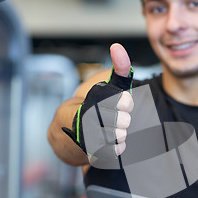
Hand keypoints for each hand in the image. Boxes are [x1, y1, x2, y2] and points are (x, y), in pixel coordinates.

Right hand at [62, 44, 134, 168]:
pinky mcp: (90, 150)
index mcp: (95, 99)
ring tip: (112, 129)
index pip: (125, 102)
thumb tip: (117, 47)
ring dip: (120, 133)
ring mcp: (88, 134)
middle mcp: (89, 116)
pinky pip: (116, 150)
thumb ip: (119, 68)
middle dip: (123, 120)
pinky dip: (117, 147)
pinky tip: (111, 141)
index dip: (126, 104)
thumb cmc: (98, 105)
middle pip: (124, 121)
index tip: (122, 103)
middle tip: (117, 118)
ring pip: (120, 136)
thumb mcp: (110, 85)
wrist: (72, 129)